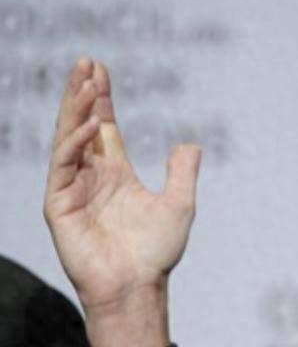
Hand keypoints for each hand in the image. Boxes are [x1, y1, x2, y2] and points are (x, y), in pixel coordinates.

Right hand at [43, 58, 200, 346]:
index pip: (104, 127)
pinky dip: (76, 142)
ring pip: (69, 138)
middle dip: (83, 93)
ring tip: (87, 81)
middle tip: (85, 61)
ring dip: (77, 109)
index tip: (99, 68)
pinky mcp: (58, 205)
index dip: (102, 99)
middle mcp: (91, 177)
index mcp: (115, 174)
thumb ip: (182, 172)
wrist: (137, 286)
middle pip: (83, 124)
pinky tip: (92, 124)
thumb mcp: (180, 204)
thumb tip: (189, 144)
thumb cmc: (156, 252)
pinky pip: (64, 165)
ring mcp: (72, 189)